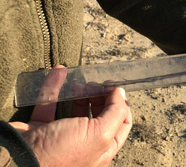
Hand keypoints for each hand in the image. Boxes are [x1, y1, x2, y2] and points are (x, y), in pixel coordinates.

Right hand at [9, 65, 131, 166]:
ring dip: (79, 92)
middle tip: (96, 83)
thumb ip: (114, 112)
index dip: (121, 105)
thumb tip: (121, 94)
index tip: (116, 89)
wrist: (19, 160)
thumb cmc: (62, 152)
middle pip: (99, 115)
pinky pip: (50, 104)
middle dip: (100, 96)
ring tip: (80, 82)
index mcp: (102, 150)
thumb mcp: (99, 133)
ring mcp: (62, 137)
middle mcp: (84, 144)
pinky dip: (54, 88)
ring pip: (75, 109)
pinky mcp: (42, 129)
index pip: (121, 125)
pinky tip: (59, 72)